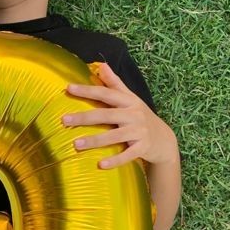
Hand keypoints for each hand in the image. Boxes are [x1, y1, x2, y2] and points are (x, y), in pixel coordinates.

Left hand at [61, 62, 177, 168]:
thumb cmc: (141, 116)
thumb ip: (115, 83)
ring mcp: (139, 132)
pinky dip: (115, 160)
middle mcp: (134, 114)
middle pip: (106, 115)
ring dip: (95, 141)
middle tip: (64, 120)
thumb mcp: (131, 98)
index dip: (87, 90)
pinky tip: (100, 165)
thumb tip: (101, 64)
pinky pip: (127, 155)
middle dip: (85, 117)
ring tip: (76, 144)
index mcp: (129, 101)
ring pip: (114, 136)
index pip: (105, 93)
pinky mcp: (143, 148)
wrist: (164, 139)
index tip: (68, 88)